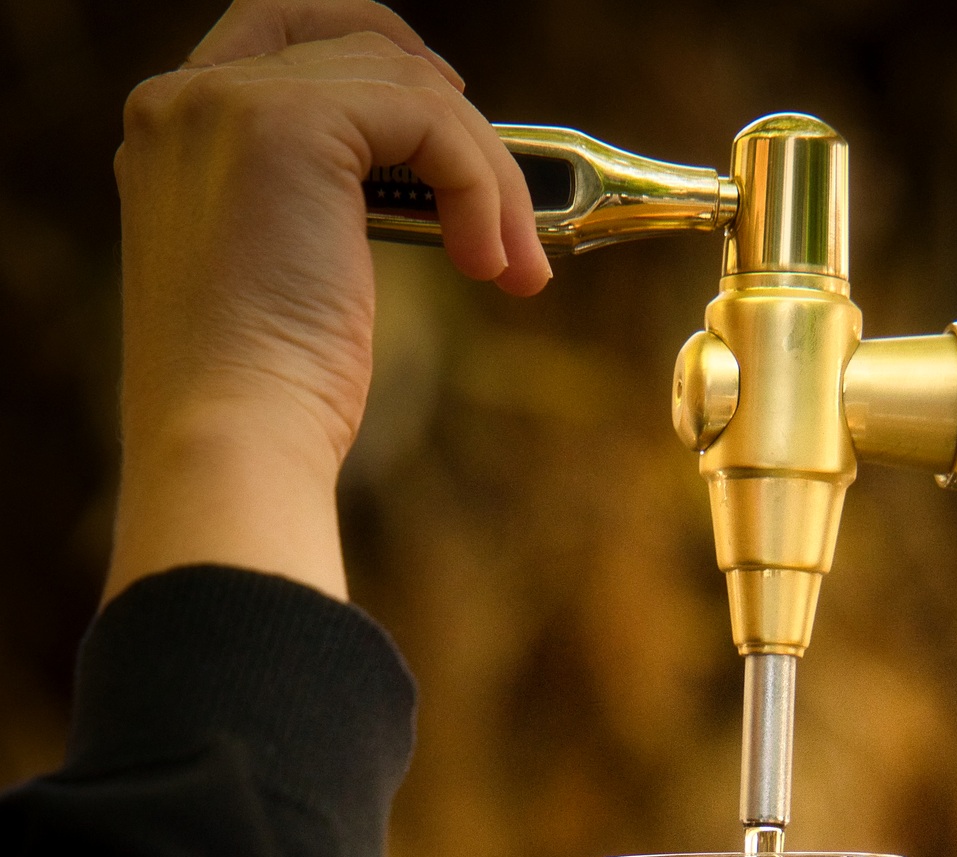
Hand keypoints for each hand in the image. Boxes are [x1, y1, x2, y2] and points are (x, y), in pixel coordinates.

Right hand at [105, 1, 548, 604]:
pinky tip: (490, 264)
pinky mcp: (289, 123)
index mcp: (174, 136)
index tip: (446, 127)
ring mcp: (229, 102)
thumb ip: (313, 208)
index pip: (282, 36)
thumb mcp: (279, 279)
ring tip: (509, 265)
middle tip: (502, 196)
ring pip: (408, 84)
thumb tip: (424, 187)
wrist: (231, 443)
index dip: (376, 62)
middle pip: (352, 39)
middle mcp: (186, 100)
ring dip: (485, 173)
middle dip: (446, 110)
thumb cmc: (262, 401)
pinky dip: (480, 185)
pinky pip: (429, 117)